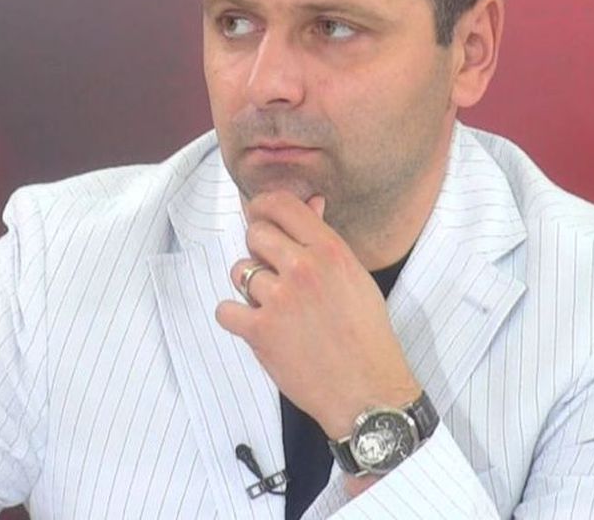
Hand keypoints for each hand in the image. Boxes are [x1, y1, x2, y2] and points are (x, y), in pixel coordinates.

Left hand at [215, 190, 420, 439]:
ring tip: (273, 306)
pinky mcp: (260, 331)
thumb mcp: (355, 277)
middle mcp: (303, 268)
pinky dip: (236, 318)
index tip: (261, 217)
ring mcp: (279, 299)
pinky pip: (226, 309)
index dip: (264, 207)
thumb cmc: (367, 335)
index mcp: (331, 250)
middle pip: (255, 233)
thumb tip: (312, 203)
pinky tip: (257, 326)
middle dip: (259, 250)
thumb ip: (326, 240)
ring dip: (250, 287)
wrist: (367, 390)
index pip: (282, 205)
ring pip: (239, 272)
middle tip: (273, 272)